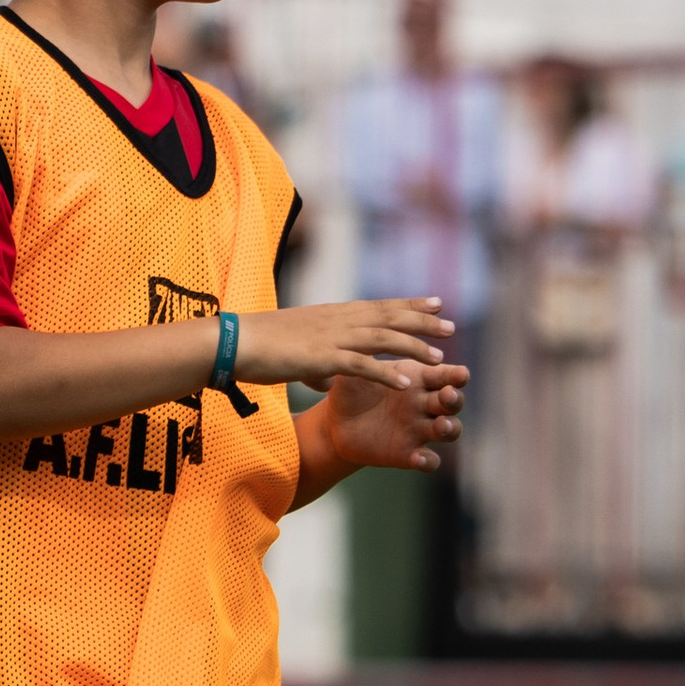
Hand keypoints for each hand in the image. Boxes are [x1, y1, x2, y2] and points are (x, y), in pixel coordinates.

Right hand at [232, 295, 455, 390]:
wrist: (234, 342)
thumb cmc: (259, 346)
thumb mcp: (295, 353)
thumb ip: (316, 368)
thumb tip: (324, 382)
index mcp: (332, 314)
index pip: (379, 305)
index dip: (409, 303)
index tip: (436, 302)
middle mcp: (338, 320)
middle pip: (389, 316)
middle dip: (422, 321)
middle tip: (450, 326)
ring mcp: (331, 338)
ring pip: (383, 338)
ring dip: (414, 347)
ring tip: (439, 359)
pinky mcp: (321, 358)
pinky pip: (361, 366)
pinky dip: (386, 374)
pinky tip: (406, 384)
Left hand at [313, 353, 467, 474]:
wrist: (335, 422)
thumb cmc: (351, 389)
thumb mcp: (359, 368)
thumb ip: (371, 353)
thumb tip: (375, 328)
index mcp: (418, 378)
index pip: (444, 374)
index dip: (455, 375)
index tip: (461, 373)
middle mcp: (425, 404)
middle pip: (451, 401)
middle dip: (454, 398)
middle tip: (448, 395)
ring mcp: (419, 430)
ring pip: (448, 430)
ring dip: (449, 428)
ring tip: (441, 425)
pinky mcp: (408, 453)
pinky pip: (427, 460)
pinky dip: (427, 460)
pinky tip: (418, 457)